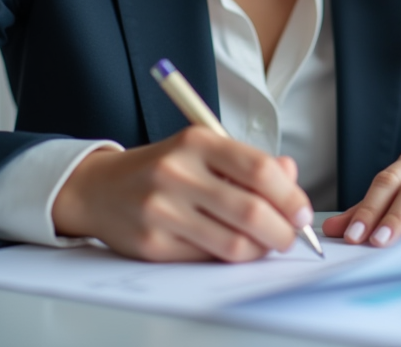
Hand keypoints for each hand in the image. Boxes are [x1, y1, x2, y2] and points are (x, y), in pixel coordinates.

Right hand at [52, 125, 312, 262]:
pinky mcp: (153, 244)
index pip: (259, 169)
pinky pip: (208, 258)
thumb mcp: (203, 149)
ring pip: (233, 243)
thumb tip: (291, 176)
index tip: (302, 212)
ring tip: (264, 244)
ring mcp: (162, 210)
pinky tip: (232, 248)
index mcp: (196, 141)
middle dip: (283, 231)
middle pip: (251, 211)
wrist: (99, 188)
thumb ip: (249, 162)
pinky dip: (230, 258)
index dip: (290, 196)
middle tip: (290, 237)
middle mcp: (177, 172)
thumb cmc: (162, 167)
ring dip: (260, 250)